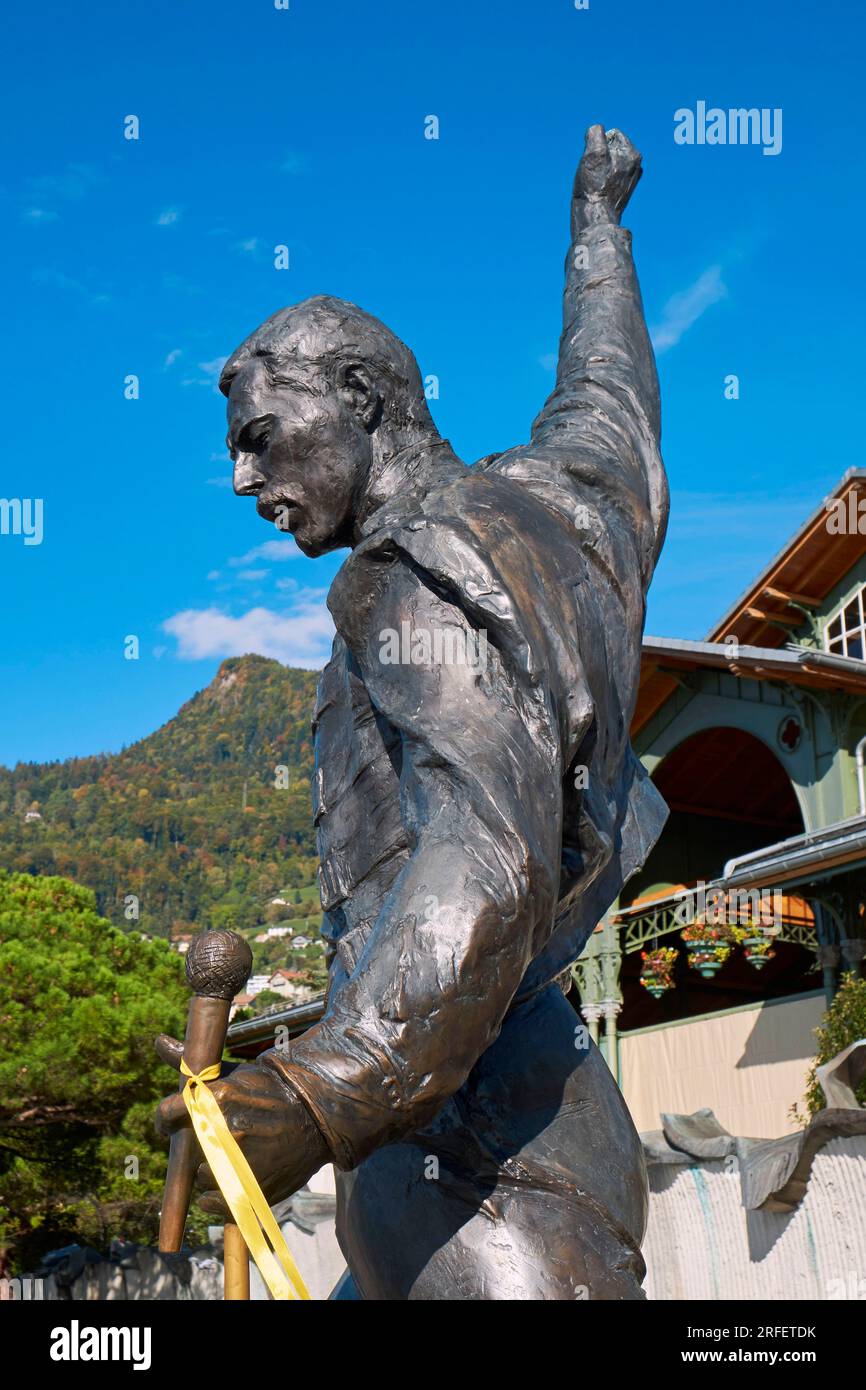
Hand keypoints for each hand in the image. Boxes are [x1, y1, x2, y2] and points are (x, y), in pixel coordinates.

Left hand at [154, 1035, 329, 1215]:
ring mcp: (235, 1162)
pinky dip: (216, 1197)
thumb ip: (193, 1063)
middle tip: (217, 1139)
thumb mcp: (235, 1071)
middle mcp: (222, 1130)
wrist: (315, 1116)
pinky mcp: (246, 1189)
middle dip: (197, 1143)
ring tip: (234, 1157)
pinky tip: (231, 1180)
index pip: (168, 1112)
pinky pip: (211, 1202)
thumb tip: (159, 1040)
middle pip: (187, 1146)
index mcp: (216, 1098)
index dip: (165, 1119)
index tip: (169, 1124)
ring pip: (200, 1175)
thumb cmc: (271, 1091)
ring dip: (210, 1169)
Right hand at [572, 124, 641, 233]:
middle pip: (610, 148)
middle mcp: (636, 165)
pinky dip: (603, 180)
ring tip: (596, 183)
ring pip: (608, 162)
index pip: (611, 134)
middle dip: (599, 156)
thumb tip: (597, 130)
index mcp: (633, 153)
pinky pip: (609, 176)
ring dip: (600, 168)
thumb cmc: (594, 188)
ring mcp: (631, 179)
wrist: (596, 219)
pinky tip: (600, 191)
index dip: (596, 145)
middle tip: (594, 174)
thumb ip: (596, 133)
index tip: (594, 163)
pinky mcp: (624, 191)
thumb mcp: (592, 153)